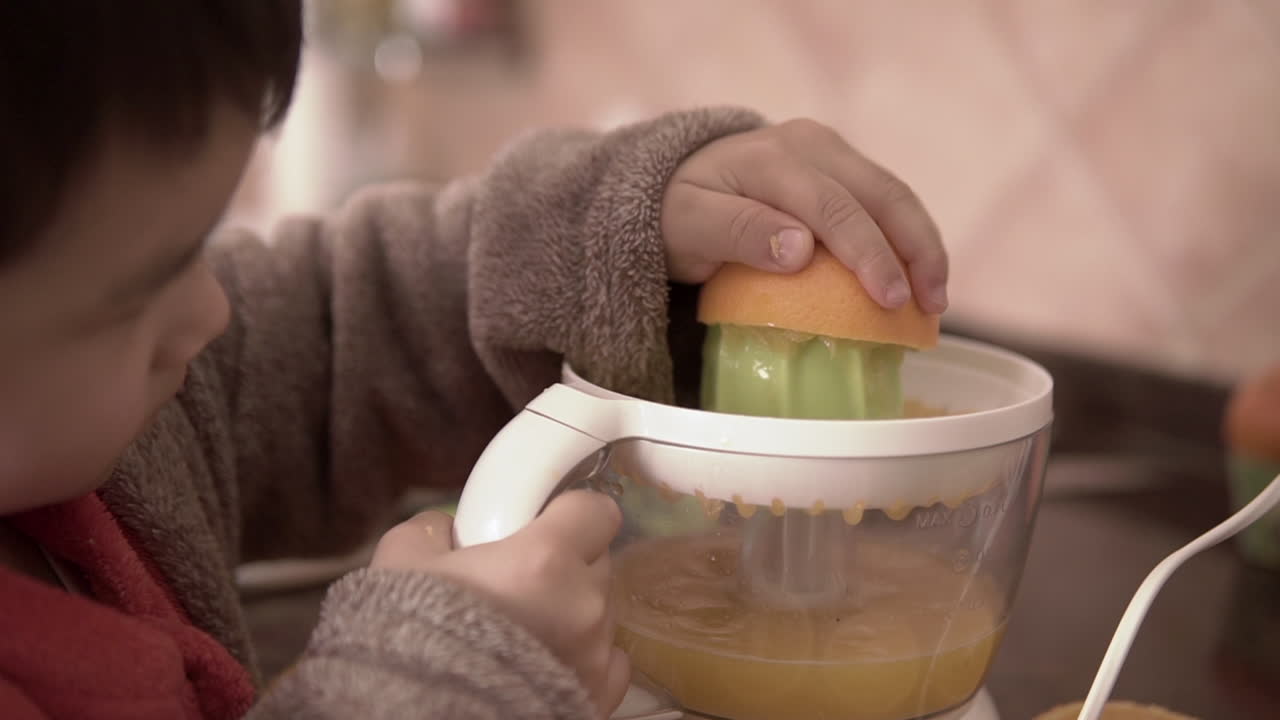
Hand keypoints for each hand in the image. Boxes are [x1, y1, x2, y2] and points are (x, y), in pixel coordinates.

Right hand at [370, 491, 628, 718]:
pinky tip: (551, 659)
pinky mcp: (600, 693)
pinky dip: (587, 656)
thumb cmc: (415, 636)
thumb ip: (432, 530)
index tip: (549, 524)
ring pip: (602, 611)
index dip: (573, 515)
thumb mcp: (402, 562)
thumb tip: (447, 527)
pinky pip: (610, 660)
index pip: (596, 511)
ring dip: (575, 611)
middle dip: (569, 564)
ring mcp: (596, 651)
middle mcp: (581, 602)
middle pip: (598, 561)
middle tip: (524, 581)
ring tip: (528, 628)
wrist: (420, 711)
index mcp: (544, 558)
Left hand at [661, 118, 947, 312]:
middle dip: (916, 251)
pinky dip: (908, 240)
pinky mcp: (842, 169)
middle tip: (931, 306)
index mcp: (773, 158)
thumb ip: (739, 233)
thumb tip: (800, 250)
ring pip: (894, 196)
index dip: (868, 253)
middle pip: (881, 194)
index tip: (889, 299)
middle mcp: (811, 145)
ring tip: (935, 300)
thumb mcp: (689, 227)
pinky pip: (885, 203)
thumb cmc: (678, 213)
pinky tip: (917, 280)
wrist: (672, 181)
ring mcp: (831, 153)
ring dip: (923, 246)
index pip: (834, 206)